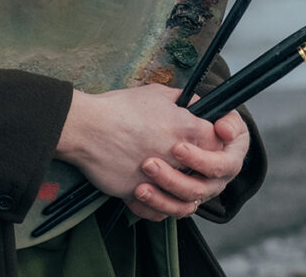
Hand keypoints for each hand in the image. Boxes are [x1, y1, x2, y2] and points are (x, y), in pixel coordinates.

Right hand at [55, 86, 248, 220]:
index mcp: (189, 130)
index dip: (216, 143)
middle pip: (207, 174)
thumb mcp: (155, 93)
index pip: (219, 144)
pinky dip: (158, 208)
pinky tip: (151, 197)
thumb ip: (182, 101)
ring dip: (180, 193)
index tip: (206, 143)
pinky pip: (160, 212)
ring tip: (170, 184)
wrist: (87, 127)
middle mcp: (181, 158)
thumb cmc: (119, 108)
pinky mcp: (142, 195)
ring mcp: (163, 180)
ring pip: (187, 199)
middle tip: (187, 166)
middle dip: (199, 171)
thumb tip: (195, 104)